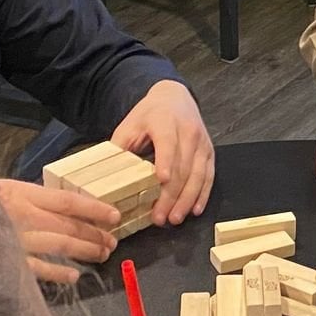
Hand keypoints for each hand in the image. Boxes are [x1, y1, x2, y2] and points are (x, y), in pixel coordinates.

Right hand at [0, 177, 118, 284]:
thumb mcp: (1, 191)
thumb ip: (29, 199)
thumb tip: (63, 209)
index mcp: (23, 194)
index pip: (68, 201)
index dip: (94, 209)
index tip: (114, 215)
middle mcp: (24, 216)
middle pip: (69, 225)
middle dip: (95, 233)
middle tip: (113, 240)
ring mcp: (17, 240)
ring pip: (61, 245)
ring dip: (86, 250)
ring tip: (102, 255)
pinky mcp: (8, 261)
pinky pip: (39, 269)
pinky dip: (59, 273)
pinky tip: (74, 277)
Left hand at [110, 80, 214, 226]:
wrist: (174, 97)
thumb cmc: (149, 115)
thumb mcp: (129, 125)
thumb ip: (120, 148)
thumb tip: (106, 177)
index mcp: (165, 121)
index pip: (168, 143)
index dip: (166, 161)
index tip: (162, 180)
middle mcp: (188, 131)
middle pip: (183, 166)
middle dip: (172, 195)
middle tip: (160, 217)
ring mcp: (202, 143)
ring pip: (198, 175)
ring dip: (187, 200)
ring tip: (175, 218)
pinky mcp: (209, 152)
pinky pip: (209, 176)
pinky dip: (203, 194)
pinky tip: (195, 209)